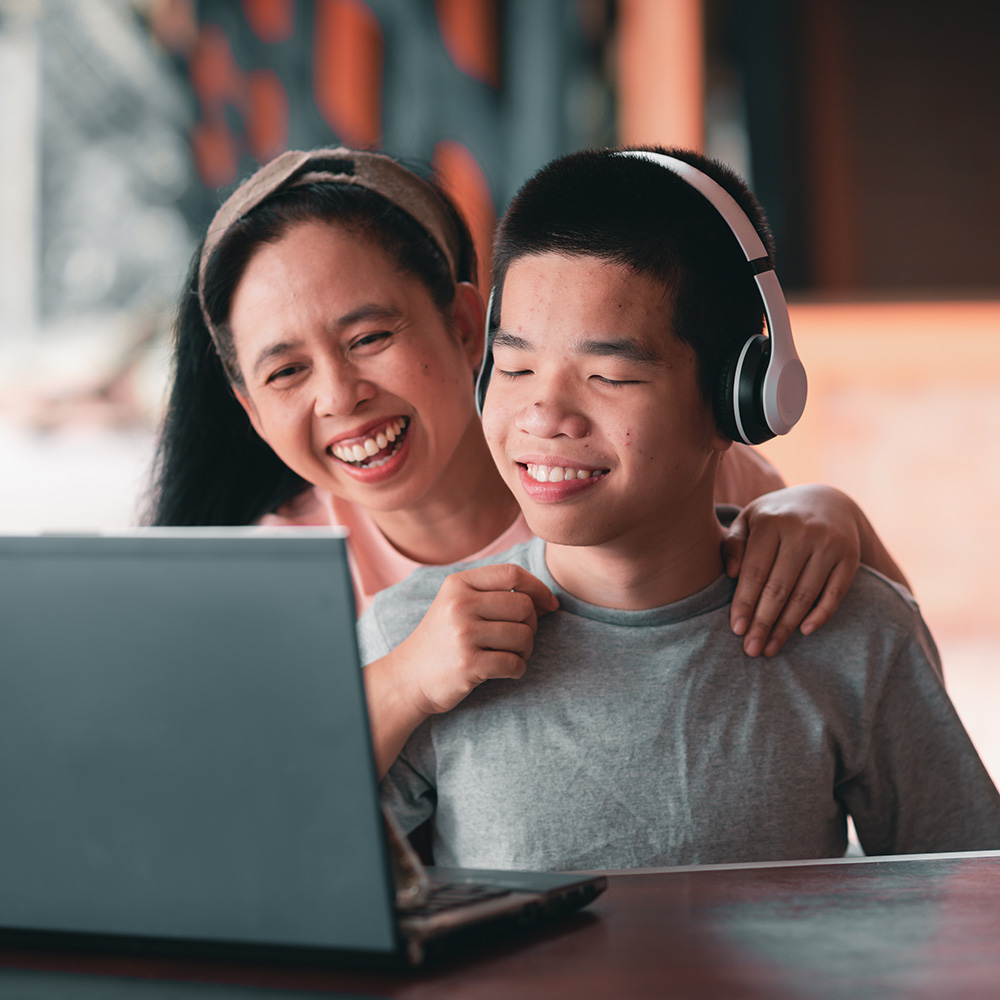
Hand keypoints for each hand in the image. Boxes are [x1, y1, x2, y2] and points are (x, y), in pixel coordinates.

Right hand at [398, 562, 557, 715]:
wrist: (408, 677)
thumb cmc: (444, 639)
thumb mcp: (458, 603)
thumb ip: (494, 593)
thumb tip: (548, 599)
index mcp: (458, 584)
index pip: (512, 574)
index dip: (538, 588)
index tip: (549, 605)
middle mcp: (460, 604)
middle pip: (523, 606)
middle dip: (531, 625)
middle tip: (518, 639)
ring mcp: (463, 634)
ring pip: (523, 636)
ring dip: (525, 651)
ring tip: (509, 655)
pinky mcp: (468, 664)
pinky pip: (515, 663)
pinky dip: (517, 669)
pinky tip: (504, 670)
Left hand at [721, 485, 861, 656]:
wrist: (827, 501)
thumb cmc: (776, 517)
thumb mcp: (750, 520)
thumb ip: (733, 543)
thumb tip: (731, 574)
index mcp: (771, 522)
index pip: (755, 571)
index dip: (745, 603)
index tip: (736, 630)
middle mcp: (802, 531)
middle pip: (779, 587)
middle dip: (763, 622)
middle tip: (752, 650)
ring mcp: (829, 543)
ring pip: (805, 594)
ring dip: (787, 626)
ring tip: (771, 648)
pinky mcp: (850, 556)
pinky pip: (835, 592)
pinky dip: (821, 614)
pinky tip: (804, 631)